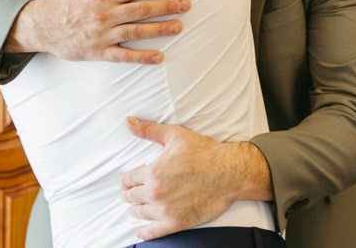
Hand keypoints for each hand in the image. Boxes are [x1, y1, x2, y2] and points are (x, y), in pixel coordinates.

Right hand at [4, 0, 188, 62]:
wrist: (38, 27)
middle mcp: (104, 15)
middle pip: (141, 9)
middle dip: (166, 6)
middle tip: (186, 4)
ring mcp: (103, 35)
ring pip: (136, 32)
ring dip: (160, 29)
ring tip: (179, 26)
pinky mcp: (98, 52)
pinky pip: (124, 56)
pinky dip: (142, 57)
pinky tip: (159, 56)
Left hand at [120, 118, 272, 240]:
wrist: (229, 173)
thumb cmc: (204, 153)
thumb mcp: (175, 135)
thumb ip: (148, 130)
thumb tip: (128, 121)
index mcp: (153, 172)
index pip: (127, 180)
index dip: (126, 180)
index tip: (128, 182)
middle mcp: (156, 193)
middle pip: (130, 197)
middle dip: (130, 194)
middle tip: (132, 193)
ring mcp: (165, 210)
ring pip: (138, 213)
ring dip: (136, 209)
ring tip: (138, 206)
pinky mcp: (176, 223)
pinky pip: (151, 232)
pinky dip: (143, 231)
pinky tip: (141, 229)